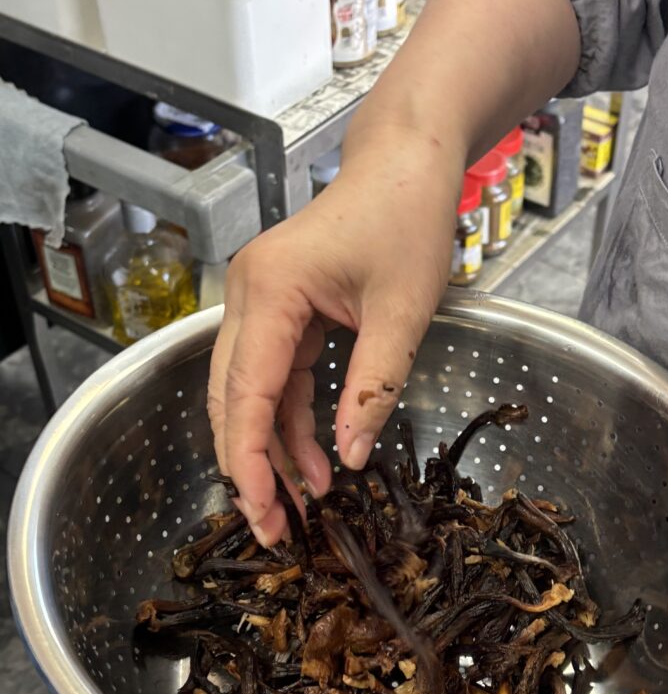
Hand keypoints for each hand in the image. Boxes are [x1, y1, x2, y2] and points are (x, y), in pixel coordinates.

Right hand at [208, 130, 461, 543]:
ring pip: (250, 395)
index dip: (251, 462)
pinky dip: (293, 421)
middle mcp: (249, 298)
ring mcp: (260, 304)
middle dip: (251, 467)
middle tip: (275, 529)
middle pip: (233, 400)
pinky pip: (277, 379)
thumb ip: (373, 388)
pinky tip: (317, 462)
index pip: (247, 394)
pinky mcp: (281, 311)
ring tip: (304, 506)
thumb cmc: (406, 220)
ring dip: (274, 450)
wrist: (407, 164)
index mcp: (271, 292)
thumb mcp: (402, 313)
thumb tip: (352, 457)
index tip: (263, 515)